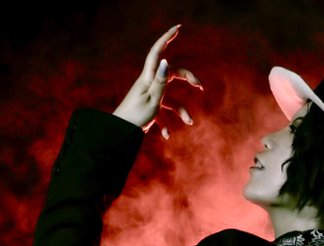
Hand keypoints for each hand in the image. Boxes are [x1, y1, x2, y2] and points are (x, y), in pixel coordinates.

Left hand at [112, 25, 201, 139]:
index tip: (178, 28)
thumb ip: (160, 82)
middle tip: (200, 86)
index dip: (167, 38)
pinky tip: (167, 136)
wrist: (120, 133)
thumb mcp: (152, 99)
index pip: (158, 52)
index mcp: (148, 78)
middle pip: (170, 73)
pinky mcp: (149, 109)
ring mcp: (149, 97)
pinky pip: (162, 114)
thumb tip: (165, 61)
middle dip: (187, 77)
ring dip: (181, 110)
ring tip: (189, 122)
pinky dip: (166, 125)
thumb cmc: (135, 117)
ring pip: (170, 99)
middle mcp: (149, 84)